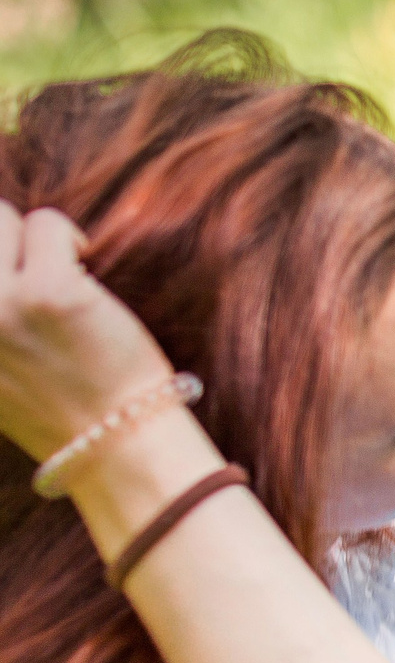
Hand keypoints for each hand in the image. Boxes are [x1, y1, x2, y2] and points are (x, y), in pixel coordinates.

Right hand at [0, 203, 175, 464]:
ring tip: (60, 270)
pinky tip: (85, 271)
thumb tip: (4, 271)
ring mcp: (0, 304)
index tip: (10, 277)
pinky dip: (69, 238)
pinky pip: (47, 224)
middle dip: (3, 240)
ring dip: (33, 237)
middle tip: (32, 268)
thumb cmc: (56, 406)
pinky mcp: (51, 291)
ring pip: (1, 217)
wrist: (115, 445)